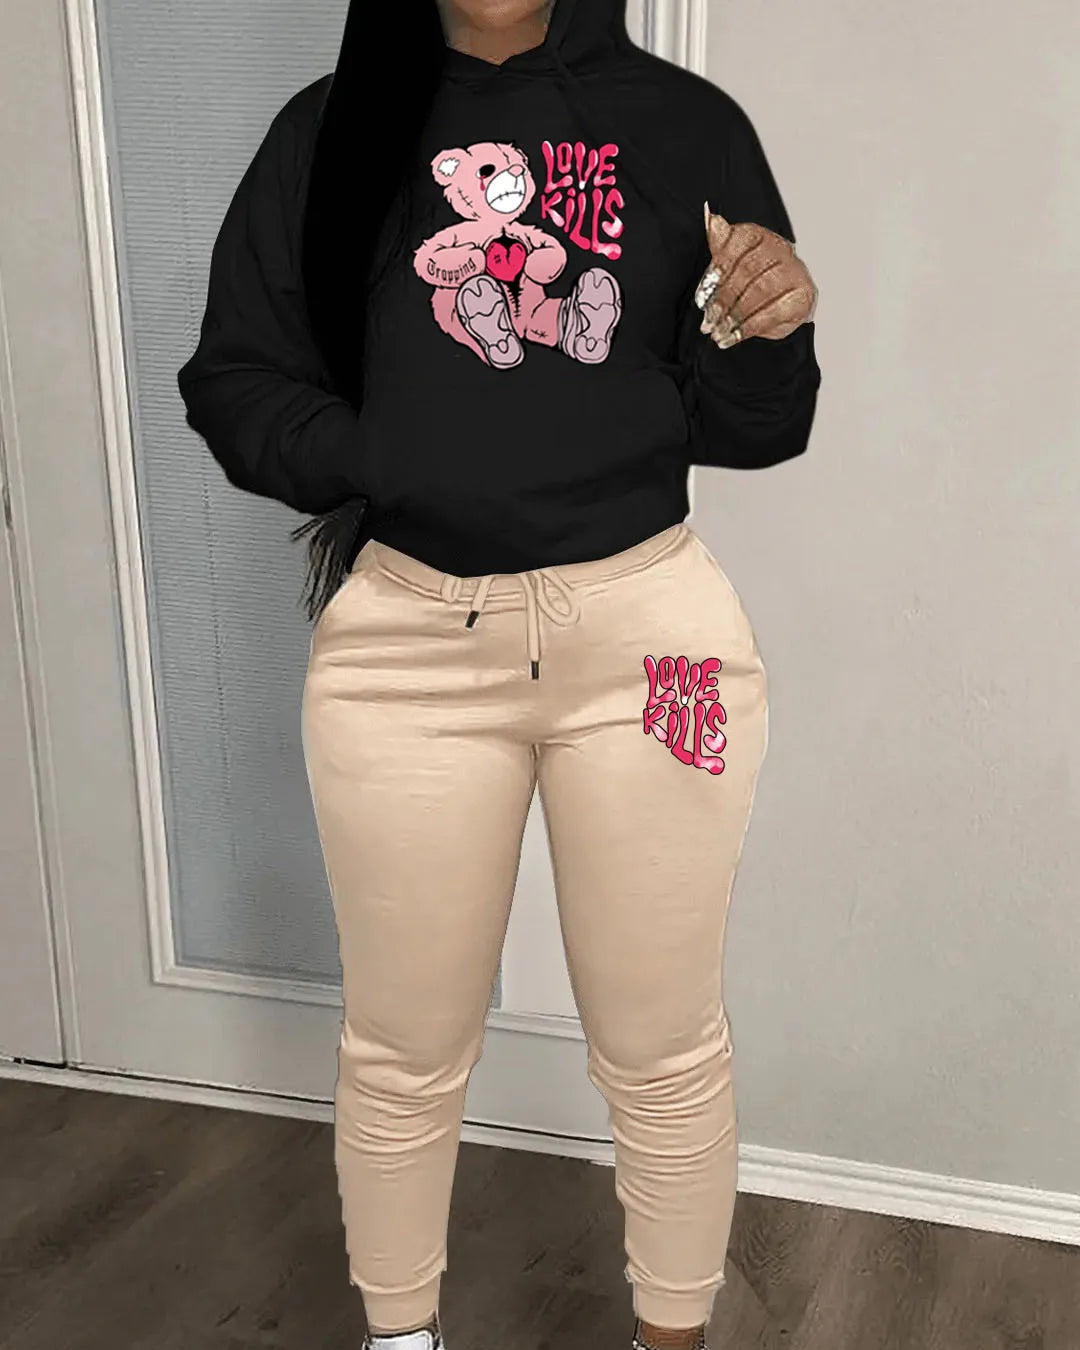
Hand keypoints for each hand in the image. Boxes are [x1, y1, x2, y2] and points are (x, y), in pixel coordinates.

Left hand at [696, 203, 816, 348]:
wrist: (784, 304)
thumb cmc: (753, 282)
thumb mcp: (731, 263)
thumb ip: (720, 243)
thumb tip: (711, 218)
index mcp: (759, 236)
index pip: (738, 245)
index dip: (719, 269)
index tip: (703, 293)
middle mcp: (780, 249)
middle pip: (747, 272)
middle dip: (723, 300)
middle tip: (707, 321)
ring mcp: (794, 272)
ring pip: (760, 293)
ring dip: (734, 316)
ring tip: (717, 332)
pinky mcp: (802, 296)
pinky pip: (774, 312)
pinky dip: (750, 327)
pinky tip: (734, 336)